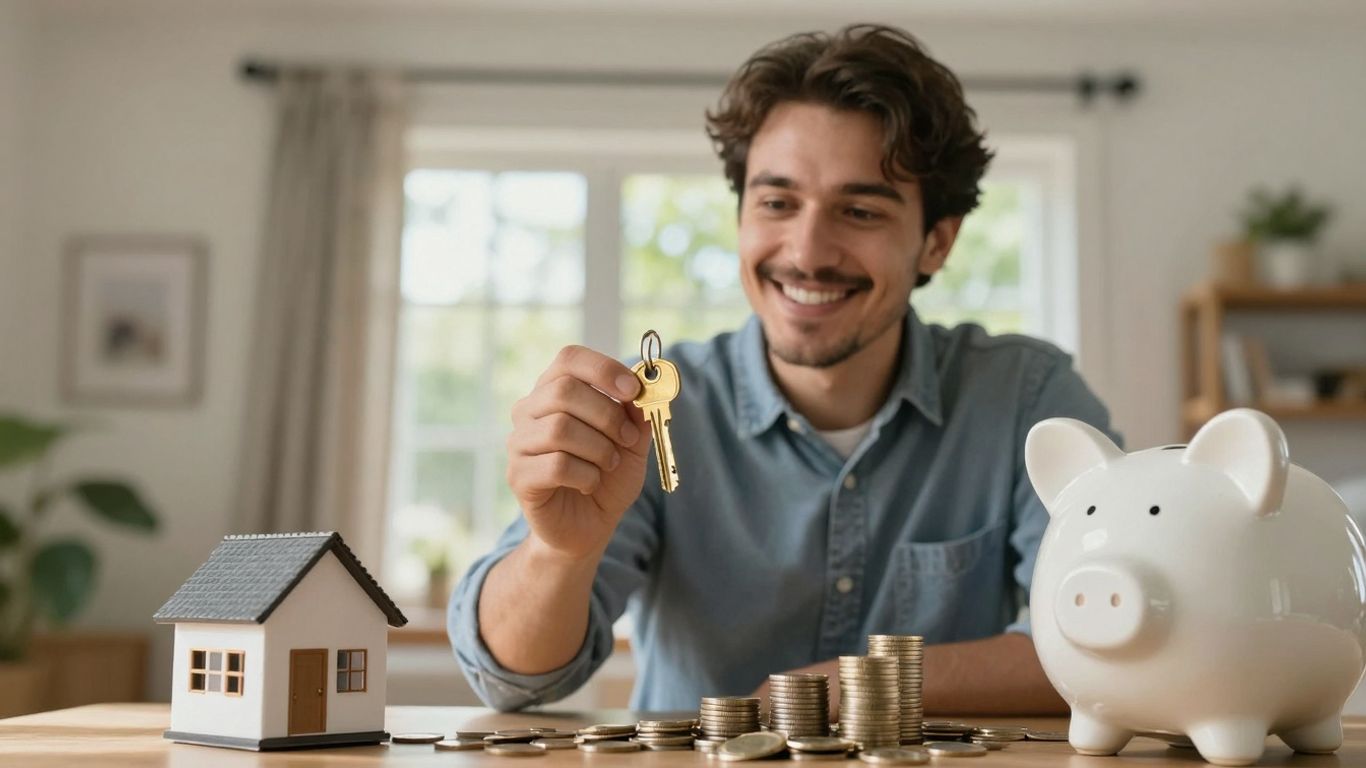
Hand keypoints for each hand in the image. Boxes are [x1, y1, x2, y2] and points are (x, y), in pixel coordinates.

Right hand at [506, 345, 650, 561]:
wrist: (588, 525)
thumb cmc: (607, 477)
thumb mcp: (632, 442)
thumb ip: (636, 413)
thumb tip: (643, 387)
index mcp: (555, 390)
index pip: (569, 358)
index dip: (603, 369)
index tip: (633, 390)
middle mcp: (529, 410)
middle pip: (563, 391)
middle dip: (607, 415)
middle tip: (627, 438)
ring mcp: (519, 442)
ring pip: (559, 429)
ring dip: (599, 449)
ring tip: (608, 464)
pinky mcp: (518, 476)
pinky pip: (556, 465)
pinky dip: (586, 476)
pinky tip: (588, 484)